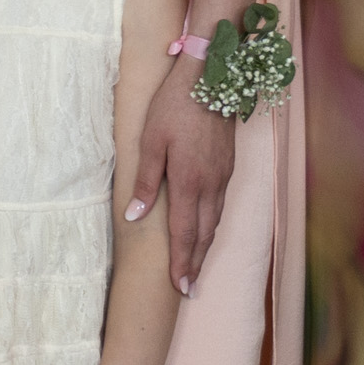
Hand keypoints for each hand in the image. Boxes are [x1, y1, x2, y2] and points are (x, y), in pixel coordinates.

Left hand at [126, 62, 236, 292]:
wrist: (212, 77)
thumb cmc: (175, 105)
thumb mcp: (151, 140)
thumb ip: (145, 182)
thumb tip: (135, 216)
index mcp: (188, 181)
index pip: (184, 232)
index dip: (181, 261)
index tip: (179, 285)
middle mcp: (210, 184)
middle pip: (204, 233)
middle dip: (195, 262)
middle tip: (189, 287)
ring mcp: (223, 176)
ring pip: (215, 221)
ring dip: (206, 246)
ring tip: (197, 266)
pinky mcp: (228, 166)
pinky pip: (221, 205)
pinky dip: (213, 225)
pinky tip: (207, 229)